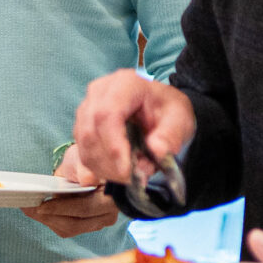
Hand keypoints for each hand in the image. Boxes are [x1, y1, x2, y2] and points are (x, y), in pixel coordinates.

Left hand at [21, 145, 119, 236]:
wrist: (90, 165)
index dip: (62, 208)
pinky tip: (37, 211)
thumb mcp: (83, 158)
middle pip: (76, 223)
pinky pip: (67, 228)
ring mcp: (99, 222)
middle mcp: (109, 214)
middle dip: (49, 216)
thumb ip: (84, 167)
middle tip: (27, 207)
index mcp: (113, 196)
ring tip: (28, 208)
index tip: (41, 206)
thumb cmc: (85, 160)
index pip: (86, 207)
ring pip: (70, 228)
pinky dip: (50, 220)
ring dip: (47, 219)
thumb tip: (86, 180)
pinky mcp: (87, 226)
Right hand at [70, 70, 193, 184]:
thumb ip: (171, 136)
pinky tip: (117, 170)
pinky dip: (97, 166)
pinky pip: (82, 150)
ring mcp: (87, 106)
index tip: (128, 171)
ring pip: (83, 143)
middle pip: (90, 131)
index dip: (113, 146)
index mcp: (125, 83)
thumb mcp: (180, 120)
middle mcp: (100, 91)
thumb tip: (157, 151)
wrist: (160, 107)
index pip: (107, 114)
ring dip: (103, 167)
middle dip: (109, 162)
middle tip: (131, 178)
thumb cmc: (168, 110)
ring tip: (128, 176)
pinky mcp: (82, 123)